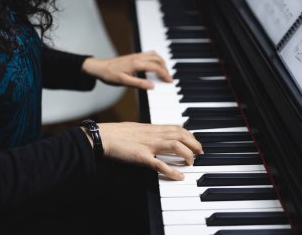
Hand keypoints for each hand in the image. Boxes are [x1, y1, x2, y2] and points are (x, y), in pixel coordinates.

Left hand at [82, 51, 172, 88]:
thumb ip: (139, 84)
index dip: (165, 74)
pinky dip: (156, 59)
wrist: (99, 67)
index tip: (170, 81)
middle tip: (169, 78)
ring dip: (162, 62)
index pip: (156, 67)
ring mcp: (136, 55)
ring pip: (154, 55)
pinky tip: (155, 65)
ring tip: (165, 72)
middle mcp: (138, 57)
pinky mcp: (134, 56)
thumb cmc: (110, 75)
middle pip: (158, 60)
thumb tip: (152, 86)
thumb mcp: (124, 82)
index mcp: (137, 63)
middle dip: (166, 68)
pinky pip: (149, 54)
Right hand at [84, 122, 202, 179]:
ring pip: (175, 146)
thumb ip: (149, 132)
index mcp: (152, 128)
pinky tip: (179, 176)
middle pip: (181, 136)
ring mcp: (148, 145)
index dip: (190, 135)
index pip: (177, 128)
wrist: (104, 136)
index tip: (195, 142)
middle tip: (200, 153)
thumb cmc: (117, 133)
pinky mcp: (142, 157)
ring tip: (191, 162)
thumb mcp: (137, 129)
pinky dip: (172, 171)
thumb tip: (158, 135)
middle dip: (194, 144)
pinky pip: (160, 164)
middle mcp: (153, 134)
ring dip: (187, 155)